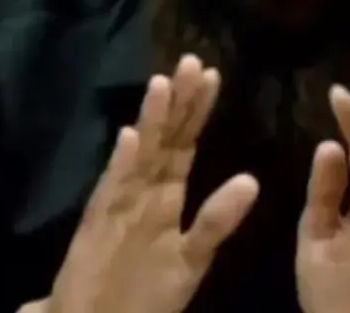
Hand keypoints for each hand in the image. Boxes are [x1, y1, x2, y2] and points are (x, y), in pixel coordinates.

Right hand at [38, 55, 258, 312]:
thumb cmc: (144, 295)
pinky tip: (131, 137)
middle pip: (163, 139)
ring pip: (138, 155)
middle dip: (177, 101)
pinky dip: (122, 165)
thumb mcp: (193, 258)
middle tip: (192, 60)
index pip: (185, 144)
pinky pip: (112, 192)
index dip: (197, 111)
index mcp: (165, 196)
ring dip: (150, 120)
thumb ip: (218, 220)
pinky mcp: (97, 227)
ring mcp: (117, 205)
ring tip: (163, 84)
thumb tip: (252, 180)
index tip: (213, 75)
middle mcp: (141, 192)